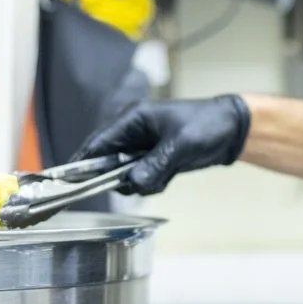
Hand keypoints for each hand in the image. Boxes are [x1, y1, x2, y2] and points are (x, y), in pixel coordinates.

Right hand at [71, 95, 250, 194]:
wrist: (234, 129)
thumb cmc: (208, 125)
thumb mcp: (181, 145)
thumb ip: (156, 165)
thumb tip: (133, 184)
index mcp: (133, 119)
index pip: (98, 144)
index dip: (82, 165)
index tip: (68, 184)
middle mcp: (134, 133)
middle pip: (108, 163)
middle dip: (119, 177)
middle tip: (136, 182)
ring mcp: (145, 148)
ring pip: (126, 174)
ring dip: (141, 181)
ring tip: (164, 174)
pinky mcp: (156, 160)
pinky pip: (143, 178)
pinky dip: (153, 183)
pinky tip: (170, 176)